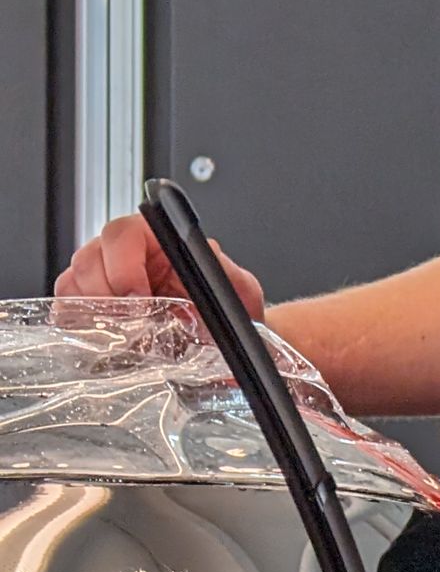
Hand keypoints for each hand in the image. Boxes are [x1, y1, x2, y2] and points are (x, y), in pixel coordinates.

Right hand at [55, 212, 266, 320]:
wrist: (226, 337)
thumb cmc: (228, 308)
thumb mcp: (238, 289)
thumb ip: (226, 275)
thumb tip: (211, 268)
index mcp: (158, 238)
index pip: (123, 233)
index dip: (123, 265)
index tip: (138, 297)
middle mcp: (125, 253)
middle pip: (89, 259)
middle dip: (106, 295)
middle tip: (131, 324)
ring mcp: (103, 278)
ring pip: (73, 283)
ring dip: (94, 313)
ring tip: (124, 335)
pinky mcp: (91, 306)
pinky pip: (68, 308)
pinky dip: (81, 324)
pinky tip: (108, 338)